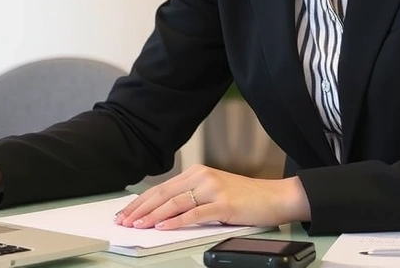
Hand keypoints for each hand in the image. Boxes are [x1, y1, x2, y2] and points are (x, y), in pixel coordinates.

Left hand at [114, 164, 309, 229]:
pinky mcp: (223, 204)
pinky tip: (163, 226)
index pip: (161, 188)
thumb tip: (161, 211)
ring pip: (175, 203)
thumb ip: (190, 196)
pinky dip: (176, 221)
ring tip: (138, 225)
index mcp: (196, 172)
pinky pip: (195, 214)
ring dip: (153, 216)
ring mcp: (212, 189)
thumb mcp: (213, 191)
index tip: (126, 212)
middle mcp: (201, 177)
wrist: (275, 196)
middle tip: (124, 221)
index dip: (141, 201)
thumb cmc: (244, 198)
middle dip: (141, 209)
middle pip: (163, 194)